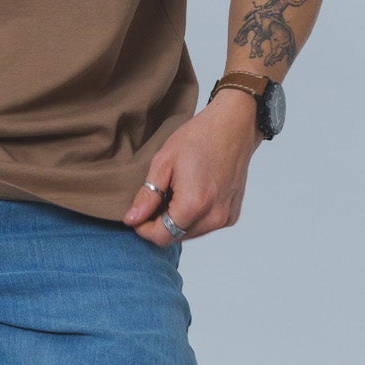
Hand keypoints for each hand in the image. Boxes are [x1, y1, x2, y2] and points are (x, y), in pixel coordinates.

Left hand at [123, 92, 262, 245]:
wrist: (233, 127)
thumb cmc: (198, 138)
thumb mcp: (164, 162)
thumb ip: (148, 196)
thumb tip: (132, 220)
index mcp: (194, 205)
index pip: (161, 237)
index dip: (143, 229)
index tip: (136, 214)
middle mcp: (213, 217)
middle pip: (175, 237)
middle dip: (159, 223)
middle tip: (155, 197)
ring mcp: (225, 218)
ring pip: (189, 233)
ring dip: (176, 220)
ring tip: (173, 192)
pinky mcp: (232, 215)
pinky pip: (205, 226)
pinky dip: (193, 217)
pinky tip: (190, 193)